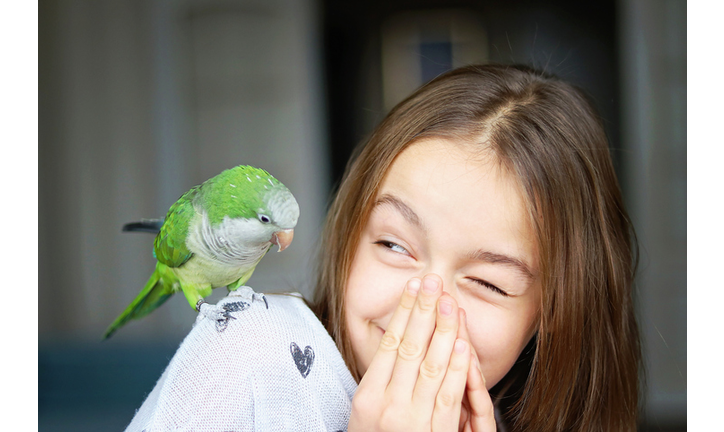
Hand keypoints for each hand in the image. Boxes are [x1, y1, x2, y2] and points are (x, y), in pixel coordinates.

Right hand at [348, 274, 491, 430]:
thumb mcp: (365, 414)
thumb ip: (380, 380)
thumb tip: (396, 341)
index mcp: (367, 398)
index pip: (389, 343)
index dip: (404, 312)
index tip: (414, 286)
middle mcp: (388, 406)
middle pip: (409, 348)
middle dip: (423, 311)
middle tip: (433, 281)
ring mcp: (412, 421)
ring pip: (430, 366)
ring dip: (442, 331)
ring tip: (449, 302)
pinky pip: (447, 396)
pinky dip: (455, 368)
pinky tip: (461, 344)